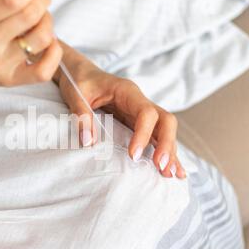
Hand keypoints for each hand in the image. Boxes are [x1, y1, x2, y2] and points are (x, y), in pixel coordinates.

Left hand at [57, 60, 185, 178]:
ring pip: (165, 131)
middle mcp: (140, 102)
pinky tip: (172, 169)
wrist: (80, 73)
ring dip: (170, 152)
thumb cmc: (79, 82)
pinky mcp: (138, 122)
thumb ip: (82, 116)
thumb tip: (88, 143)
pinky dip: (165, 152)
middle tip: (161, 168)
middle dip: (167, 144)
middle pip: (166, 121)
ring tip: (171, 175)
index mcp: (127, 92)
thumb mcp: (76, 95)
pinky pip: (157, 136)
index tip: (133, 155)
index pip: (146, 112)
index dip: (144, 134)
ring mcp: (142, 113)